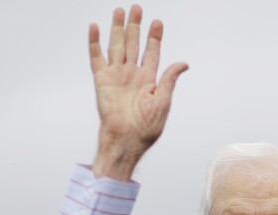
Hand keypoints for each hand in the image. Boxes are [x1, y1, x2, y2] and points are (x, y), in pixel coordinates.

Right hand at [89, 5, 187, 179]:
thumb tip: (183, 63)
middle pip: (134, 44)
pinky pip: (96, 58)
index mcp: (148, 80)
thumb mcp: (163, 101)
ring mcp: (116, 76)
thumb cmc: (146, 127)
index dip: (154, 37)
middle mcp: (132, 75)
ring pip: (117, 45)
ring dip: (118, 28)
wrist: (126, 139)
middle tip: (137, 8)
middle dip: (136, 26)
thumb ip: (170, 79)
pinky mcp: (102, 80)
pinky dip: (94, 42)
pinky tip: (95, 27)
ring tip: (120, 11)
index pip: (151, 52)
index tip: (157, 22)